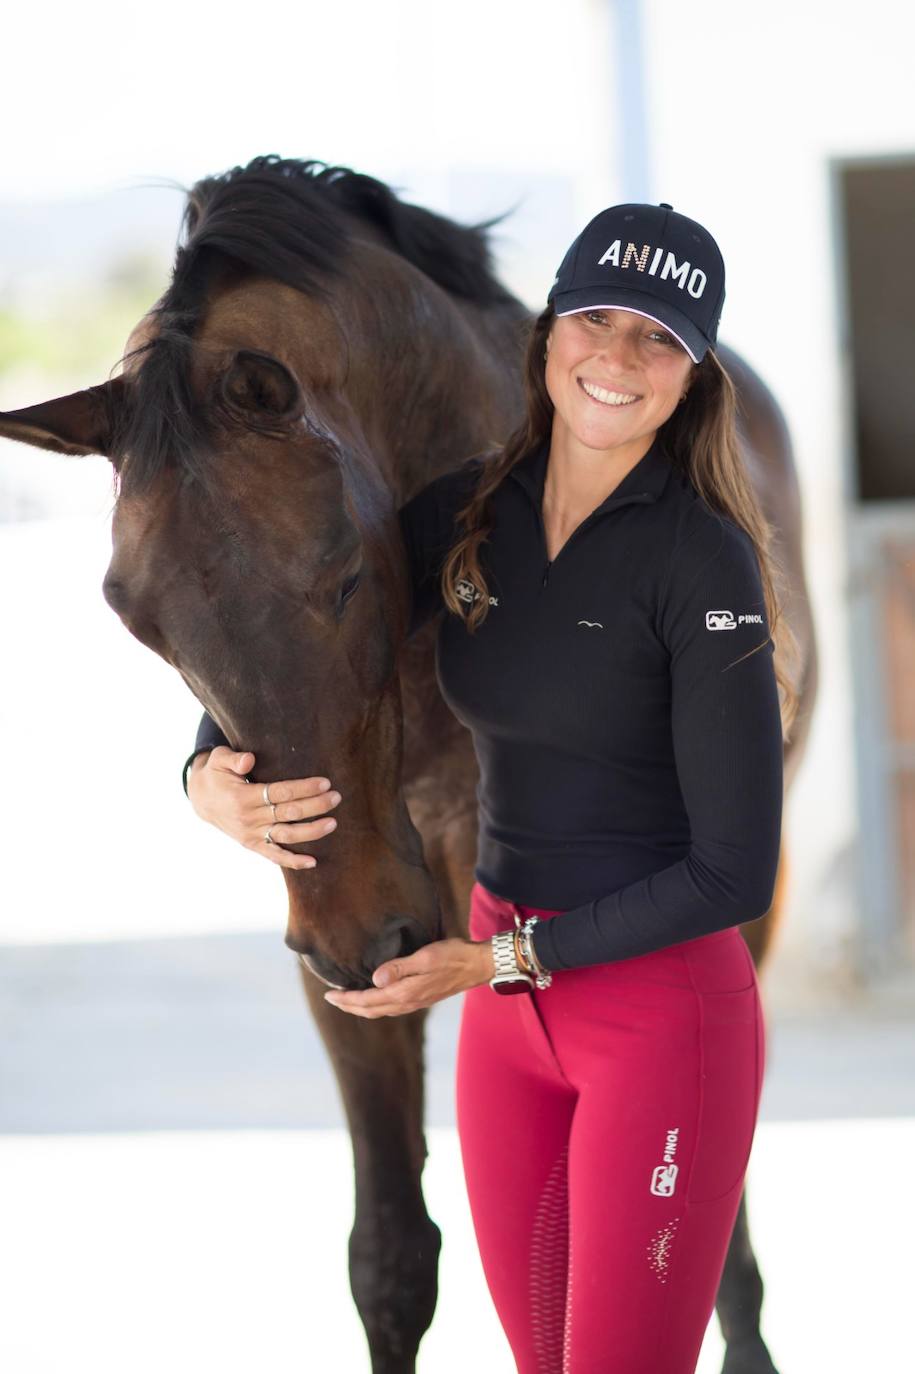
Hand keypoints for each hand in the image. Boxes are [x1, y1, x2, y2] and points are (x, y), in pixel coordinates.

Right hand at [186, 746, 341, 870]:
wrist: (201, 800)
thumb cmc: (216, 774)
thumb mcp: (218, 760)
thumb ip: (233, 759)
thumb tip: (248, 760)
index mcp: (243, 797)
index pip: (281, 792)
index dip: (304, 788)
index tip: (325, 782)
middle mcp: (248, 819)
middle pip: (288, 813)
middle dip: (315, 806)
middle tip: (337, 797)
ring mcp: (251, 835)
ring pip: (286, 835)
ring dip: (311, 831)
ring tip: (333, 823)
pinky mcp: (253, 845)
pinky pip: (274, 855)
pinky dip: (293, 861)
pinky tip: (312, 862)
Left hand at [324, 938, 495, 1017]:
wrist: (477, 966)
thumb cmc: (452, 956)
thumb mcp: (424, 957)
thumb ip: (399, 968)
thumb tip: (374, 979)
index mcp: (405, 993)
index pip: (368, 1000)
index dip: (347, 999)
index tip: (329, 995)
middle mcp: (407, 1003)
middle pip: (370, 1010)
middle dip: (349, 1005)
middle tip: (331, 999)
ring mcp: (415, 1003)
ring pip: (380, 1011)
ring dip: (361, 1007)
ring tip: (348, 1000)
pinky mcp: (421, 999)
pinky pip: (390, 1008)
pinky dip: (375, 1005)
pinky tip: (375, 997)